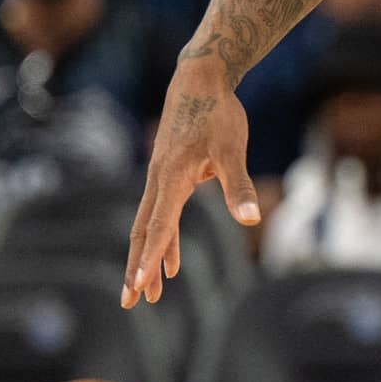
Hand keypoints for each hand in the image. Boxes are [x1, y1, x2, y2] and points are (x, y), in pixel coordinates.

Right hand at [125, 58, 260, 306]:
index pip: (159, 225)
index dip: (150, 257)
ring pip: (150, 226)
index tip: (138, 285)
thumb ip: (238, 185)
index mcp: (172, 177)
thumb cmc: (218, 113)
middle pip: (144, 232)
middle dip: (137, 268)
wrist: (200, 78)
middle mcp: (159, 180)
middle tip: (128, 302)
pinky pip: (162, 215)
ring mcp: (161, 178)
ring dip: (148, 260)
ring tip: (147, 294)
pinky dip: (165, 240)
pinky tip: (171, 265)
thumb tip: (251, 218)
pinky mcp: (168, 175)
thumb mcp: (232, 150)